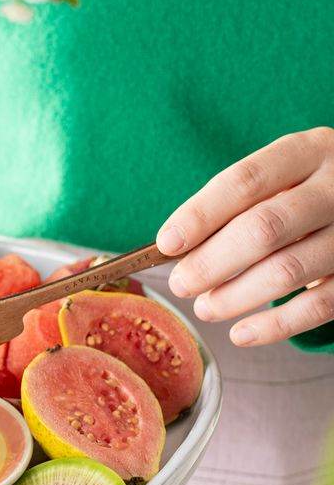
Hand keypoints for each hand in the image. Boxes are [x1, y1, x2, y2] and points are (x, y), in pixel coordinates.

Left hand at [156, 128, 333, 346]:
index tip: (167, 243)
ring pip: (288, 270)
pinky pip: (317, 306)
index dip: (201, 214)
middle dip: (212, 262)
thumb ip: (238, 203)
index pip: (246, 180)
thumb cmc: (308, 191)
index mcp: (308, 151)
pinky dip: (274, 326)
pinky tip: (241, 333)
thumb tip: (176, 248)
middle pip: (264, 228)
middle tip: (181, 284)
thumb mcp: (284, 176)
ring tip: (205, 307)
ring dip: (236, 296)